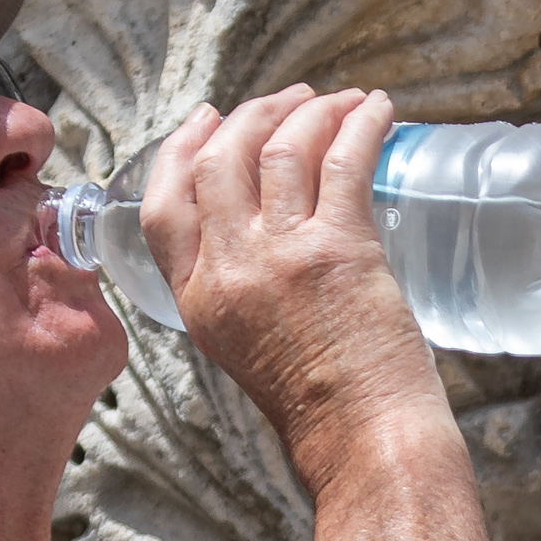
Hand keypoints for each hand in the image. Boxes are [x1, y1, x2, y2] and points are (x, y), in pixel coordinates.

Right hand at [139, 86, 437, 466]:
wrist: (364, 442)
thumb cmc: (323, 408)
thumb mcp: (247, 349)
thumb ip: (241, 292)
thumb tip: (274, 237)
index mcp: (195, 299)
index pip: (163, 204)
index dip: (182, 149)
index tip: (209, 117)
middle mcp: (227, 271)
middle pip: (220, 161)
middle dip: (254, 114)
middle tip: (291, 99)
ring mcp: (280, 257)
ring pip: (281, 151)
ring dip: (312, 112)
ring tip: (340, 98)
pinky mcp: (339, 251)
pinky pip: (343, 162)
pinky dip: (360, 126)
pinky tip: (378, 110)